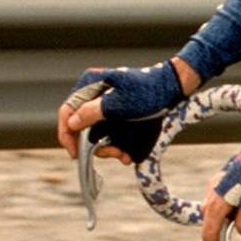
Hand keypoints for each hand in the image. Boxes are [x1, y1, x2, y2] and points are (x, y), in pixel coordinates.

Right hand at [57, 59, 194, 164]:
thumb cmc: (147, 91)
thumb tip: (71, 123)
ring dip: (108, 148)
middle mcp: (93, 95)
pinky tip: (127, 154)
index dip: (67, 134)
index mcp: (89, 85)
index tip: (74, 154)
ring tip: (123, 155)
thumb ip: (92, 113)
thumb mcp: (118, 103)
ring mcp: (105, 106)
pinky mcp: (116, 115)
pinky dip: (116, 145)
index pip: (67, 111)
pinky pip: (109, 134)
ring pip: (96, 134)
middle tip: (112, 155)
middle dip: (94, 145)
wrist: (172, 88)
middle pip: (81, 126)